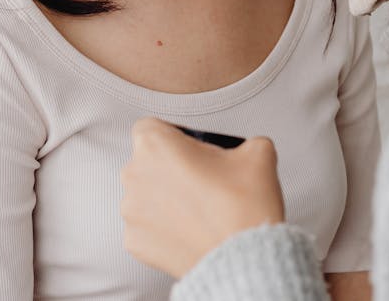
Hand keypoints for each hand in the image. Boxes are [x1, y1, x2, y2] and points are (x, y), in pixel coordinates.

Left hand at [121, 119, 284, 277]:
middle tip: (199, 181)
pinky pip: (145, 227)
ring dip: (164, 198)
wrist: (242, 260)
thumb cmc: (243, 204)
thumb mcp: (257, 152)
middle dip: (168, 169)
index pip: (150, 128)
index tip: (190, 151)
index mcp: (154, 144)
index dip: (171, 137)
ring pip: (144, 195)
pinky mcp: (134, 243)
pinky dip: (162, 228)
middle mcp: (134, 174)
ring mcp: (131, 212)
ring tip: (196, 209)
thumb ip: (241, 142)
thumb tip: (243, 150)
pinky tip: (188, 230)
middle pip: (147, 163)